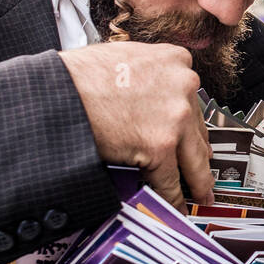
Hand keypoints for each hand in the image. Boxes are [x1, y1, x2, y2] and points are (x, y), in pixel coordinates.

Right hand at [58, 41, 213, 210]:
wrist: (59, 91)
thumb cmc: (80, 75)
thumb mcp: (126, 57)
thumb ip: (148, 73)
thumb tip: (148, 94)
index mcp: (174, 61)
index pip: (192, 99)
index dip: (192, 122)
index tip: (195, 136)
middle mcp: (182, 87)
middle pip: (198, 130)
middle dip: (202, 153)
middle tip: (205, 168)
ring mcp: (175, 117)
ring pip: (194, 159)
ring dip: (198, 181)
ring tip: (199, 195)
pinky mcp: (160, 146)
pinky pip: (170, 181)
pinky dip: (173, 199)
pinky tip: (175, 207)